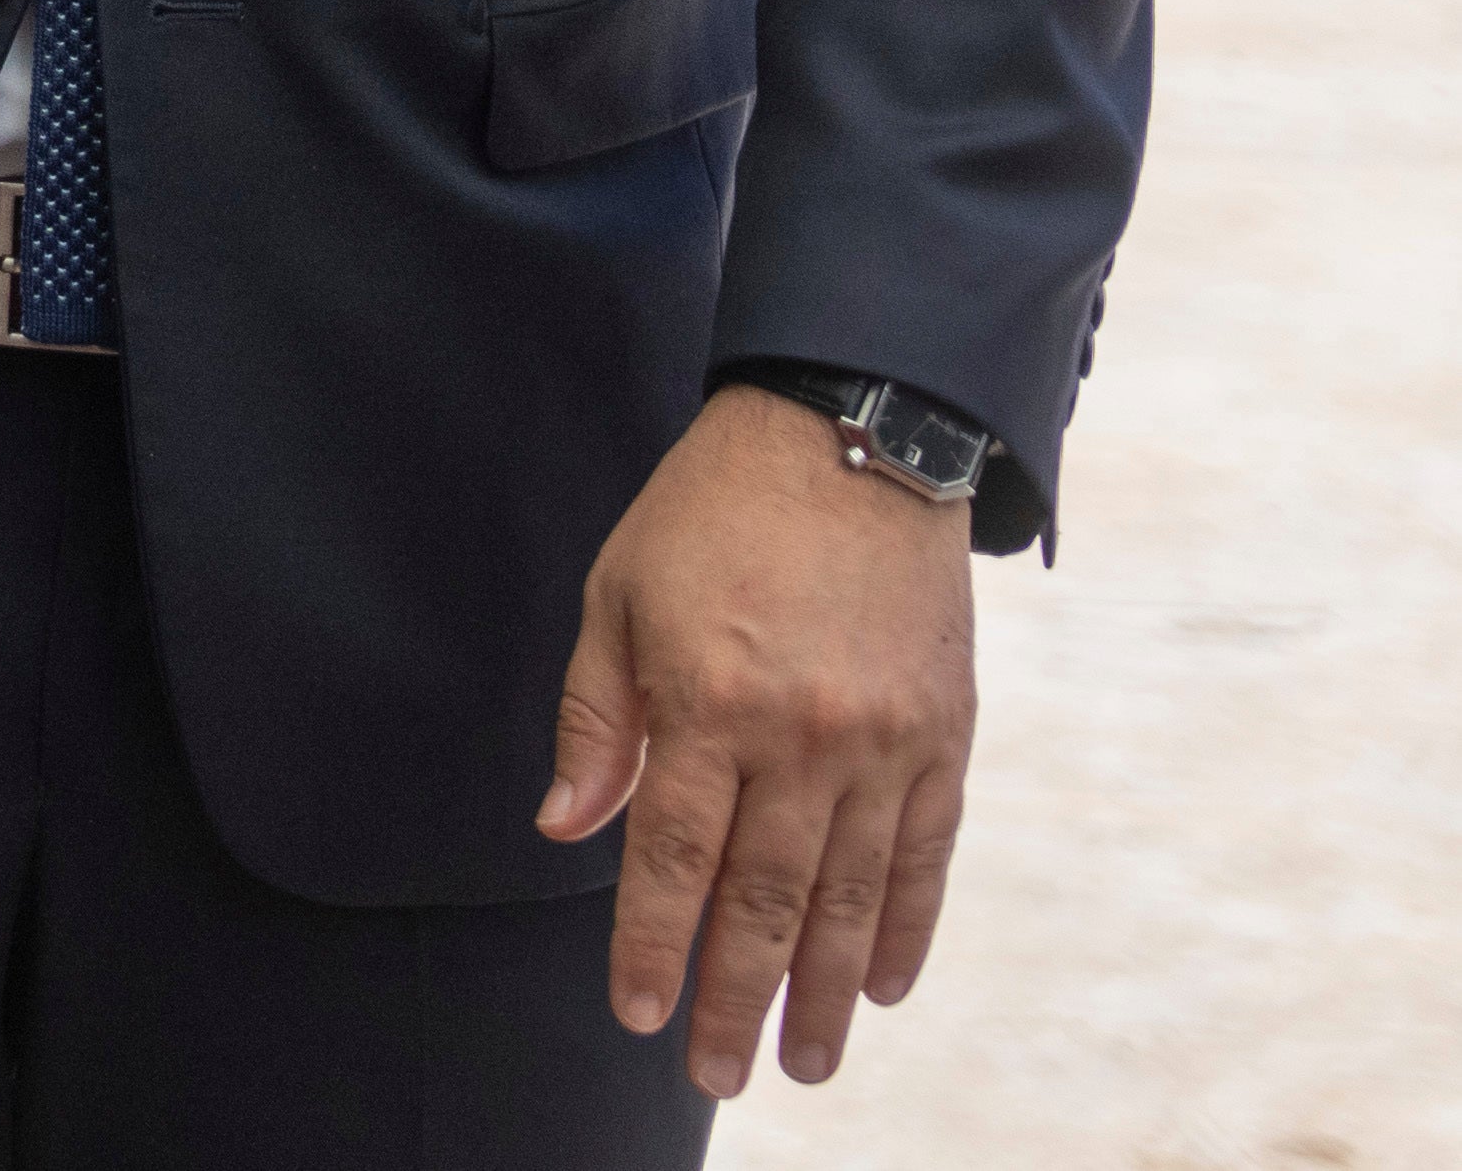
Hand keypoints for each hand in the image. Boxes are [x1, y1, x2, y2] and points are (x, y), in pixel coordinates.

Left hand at [545, 385, 974, 1090]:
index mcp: (706, 701)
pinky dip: (910, 927)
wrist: (851, 437)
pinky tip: (889, 985)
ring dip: (829, 993)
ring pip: (853, 899)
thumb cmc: (709, 513)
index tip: (636, 1016)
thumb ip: (596, 719)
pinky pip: (928, 855)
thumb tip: (566, 827)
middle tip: (717, 1076)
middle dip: (735, 999)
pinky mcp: (946, 736)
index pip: (668, 858)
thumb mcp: (617, 594)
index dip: (649, 946)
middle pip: (764, 901)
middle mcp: (801, 736)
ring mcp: (885, 743)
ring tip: (809, 1062)